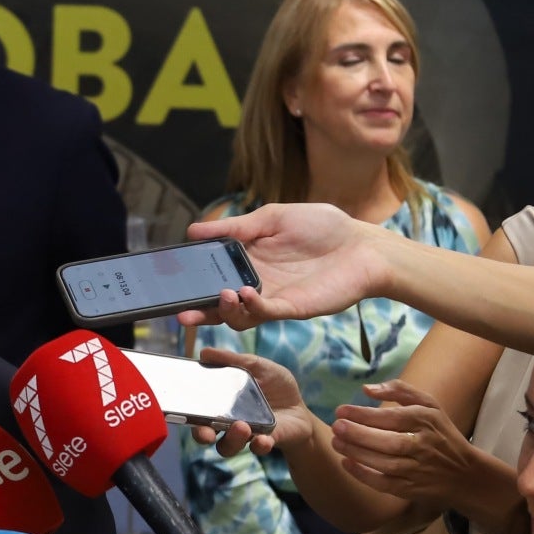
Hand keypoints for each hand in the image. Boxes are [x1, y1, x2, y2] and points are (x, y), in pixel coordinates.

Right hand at [181, 204, 390, 328]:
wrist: (362, 245)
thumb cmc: (322, 226)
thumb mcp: (272, 217)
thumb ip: (235, 227)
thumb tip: (193, 230)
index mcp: (247, 260)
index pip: (212, 275)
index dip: (192, 282)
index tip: (172, 282)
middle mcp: (255, 283)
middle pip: (219, 304)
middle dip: (198, 310)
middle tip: (182, 312)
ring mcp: (273, 298)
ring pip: (239, 315)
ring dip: (224, 310)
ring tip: (221, 294)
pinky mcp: (293, 308)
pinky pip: (266, 313)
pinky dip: (251, 306)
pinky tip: (244, 293)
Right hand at [188, 348, 316, 456]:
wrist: (301, 409)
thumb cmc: (275, 386)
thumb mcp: (257, 366)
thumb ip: (233, 360)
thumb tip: (204, 352)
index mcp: (220, 404)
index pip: (196, 410)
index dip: (185, 412)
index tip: (180, 407)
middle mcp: (226, 423)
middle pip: (205, 434)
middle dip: (202, 434)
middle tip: (205, 431)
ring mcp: (245, 435)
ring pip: (227, 446)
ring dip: (231, 439)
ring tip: (241, 427)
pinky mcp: (265, 442)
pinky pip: (257, 448)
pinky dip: (259, 445)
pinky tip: (264, 439)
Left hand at [331, 381, 485, 504]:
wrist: (464, 474)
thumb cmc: (440, 433)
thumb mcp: (429, 405)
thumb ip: (399, 391)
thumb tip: (366, 389)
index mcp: (427, 422)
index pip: (393, 418)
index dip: (365, 414)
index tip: (341, 410)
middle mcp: (424, 446)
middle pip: (389, 442)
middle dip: (359, 435)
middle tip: (336, 426)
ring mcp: (419, 470)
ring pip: (385, 464)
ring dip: (357, 454)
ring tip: (336, 443)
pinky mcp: (412, 489)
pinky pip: (386, 484)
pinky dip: (364, 475)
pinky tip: (346, 463)